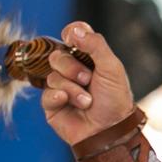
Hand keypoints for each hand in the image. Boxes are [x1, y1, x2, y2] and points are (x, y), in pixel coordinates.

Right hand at [41, 22, 136, 144]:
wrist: (111, 132)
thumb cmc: (115, 101)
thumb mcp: (112, 68)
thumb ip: (95, 45)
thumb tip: (74, 30)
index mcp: (88, 59)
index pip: (73, 36)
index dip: (71, 34)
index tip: (73, 38)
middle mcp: (73, 71)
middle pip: (57, 55)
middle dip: (72, 67)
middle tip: (87, 79)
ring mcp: (62, 88)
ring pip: (52, 76)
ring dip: (72, 88)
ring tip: (87, 102)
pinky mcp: (53, 105)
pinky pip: (46, 94)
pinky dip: (59, 97)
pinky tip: (70, 104)